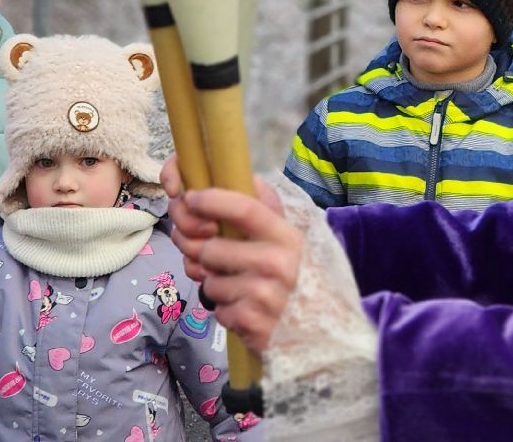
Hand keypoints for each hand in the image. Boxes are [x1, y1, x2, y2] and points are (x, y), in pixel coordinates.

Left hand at [162, 156, 303, 350]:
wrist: (320, 336)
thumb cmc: (299, 280)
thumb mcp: (290, 242)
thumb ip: (265, 211)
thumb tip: (241, 177)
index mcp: (287, 237)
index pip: (245, 209)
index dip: (212, 200)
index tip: (192, 198)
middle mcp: (278, 264)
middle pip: (211, 249)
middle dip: (204, 255)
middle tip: (212, 260)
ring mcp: (265, 296)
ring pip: (209, 282)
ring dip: (215, 286)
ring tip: (239, 289)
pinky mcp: (253, 325)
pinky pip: (216, 310)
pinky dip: (224, 311)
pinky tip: (245, 311)